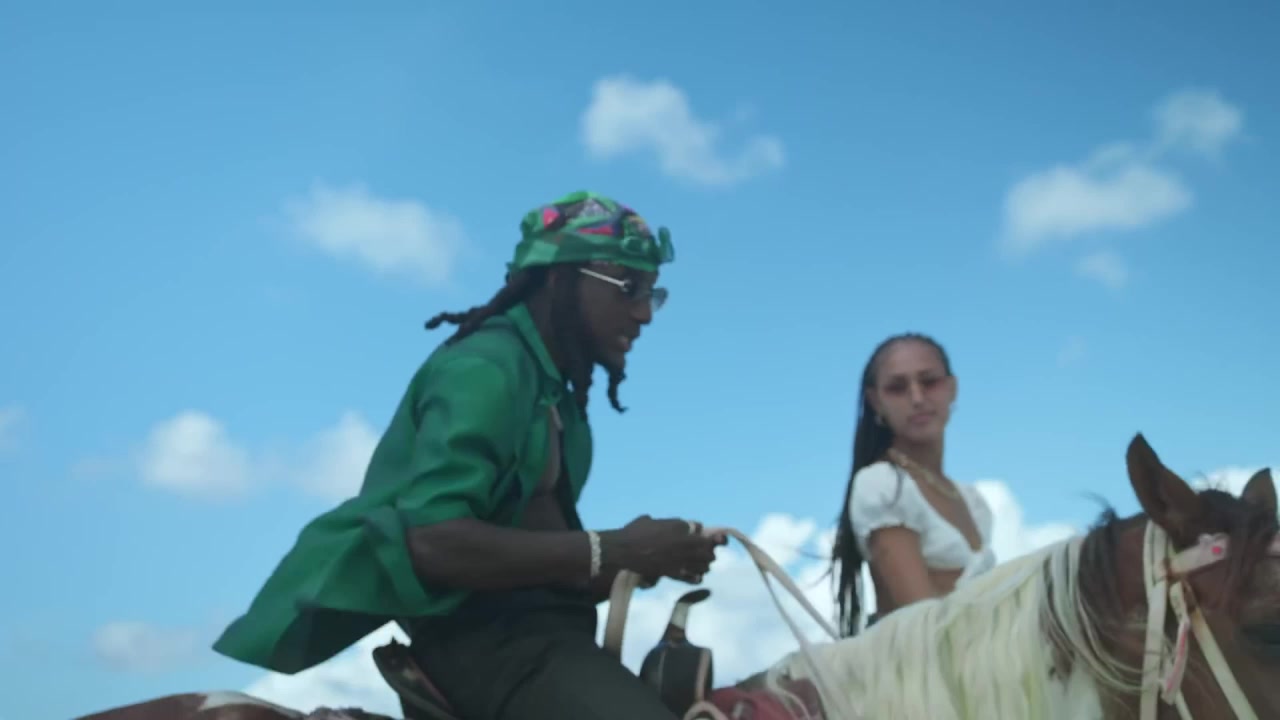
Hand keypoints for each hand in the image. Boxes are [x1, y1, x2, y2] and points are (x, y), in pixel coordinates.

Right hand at [600, 515, 726, 583]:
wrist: (623, 550)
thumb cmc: (632, 532)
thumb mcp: (648, 520)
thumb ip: (661, 523)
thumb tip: (661, 523)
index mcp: (677, 525)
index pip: (699, 527)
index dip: (700, 531)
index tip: (698, 534)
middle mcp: (682, 540)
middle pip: (706, 545)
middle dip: (709, 548)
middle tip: (709, 552)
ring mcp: (679, 557)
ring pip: (703, 561)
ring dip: (705, 563)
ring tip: (705, 565)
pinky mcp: (673, 571)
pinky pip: (692, 575)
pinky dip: (696, 576)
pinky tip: (697, 577)